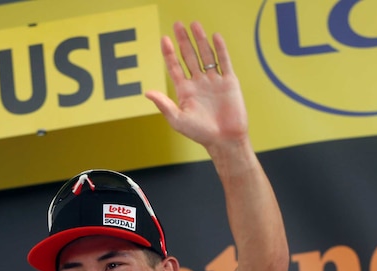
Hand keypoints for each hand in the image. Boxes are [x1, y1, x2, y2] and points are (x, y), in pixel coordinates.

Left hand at [145, 21, 249, 152]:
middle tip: (178, 24)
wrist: (225, 140)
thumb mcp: (177, 120)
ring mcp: (214, 81)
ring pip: (206, 55)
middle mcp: (198, 83)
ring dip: (200, 40)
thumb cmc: (200, 133)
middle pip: (189, 56)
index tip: (164, 39)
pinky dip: (220, 49)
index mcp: (185, 90)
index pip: (175, 67)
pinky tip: (215, 37)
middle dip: (183, 40)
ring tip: (194, 25)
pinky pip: (224, 62)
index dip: (169, 53)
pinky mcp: (229, 82)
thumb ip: (163, 104)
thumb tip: (147, 92)